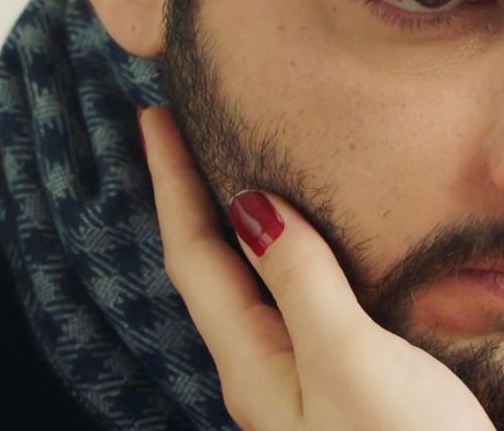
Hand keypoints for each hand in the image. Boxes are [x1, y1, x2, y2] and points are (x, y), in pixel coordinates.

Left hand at [141, 107, 495, 430]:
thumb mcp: (351, 362)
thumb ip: (302, 285)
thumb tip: (250, 208)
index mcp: (254, 365)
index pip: (195, 257)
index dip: (173, 183)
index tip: (151, 116)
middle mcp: (266, 374)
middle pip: (209, 271)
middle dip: (191, 198)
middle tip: (178, 134)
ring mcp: (302, 385)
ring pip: (248, 288)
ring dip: (233, 226)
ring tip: (231, 174)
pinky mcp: (342, 388)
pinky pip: (291, 304)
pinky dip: (284, 257)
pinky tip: (310, 250)